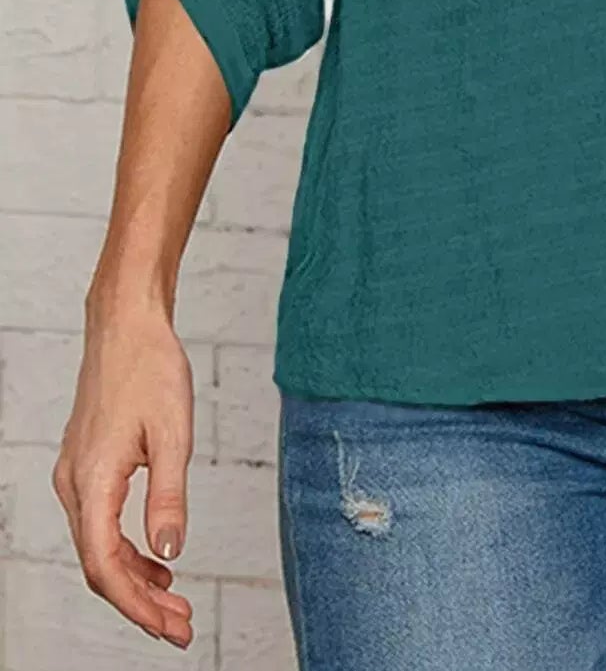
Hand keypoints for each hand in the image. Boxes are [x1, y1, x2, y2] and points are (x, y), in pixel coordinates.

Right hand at [52, 300, 194, 649]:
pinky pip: (100, 523)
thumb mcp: (174, 433)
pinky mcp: (87, 464)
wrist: (127, 325)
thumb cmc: (151, 368)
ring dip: (134, 579)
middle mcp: (75, 484)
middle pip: (99, 565)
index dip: (137, 607)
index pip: (105, 566)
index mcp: (93, 480)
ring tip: (174, 601)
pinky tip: (157, 561)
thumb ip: (169, 496)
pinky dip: (126, 550)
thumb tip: (170, 553)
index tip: (171, 629)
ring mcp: (76, 475)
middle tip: (182, 626)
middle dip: (139, 603)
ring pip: (98, 546)